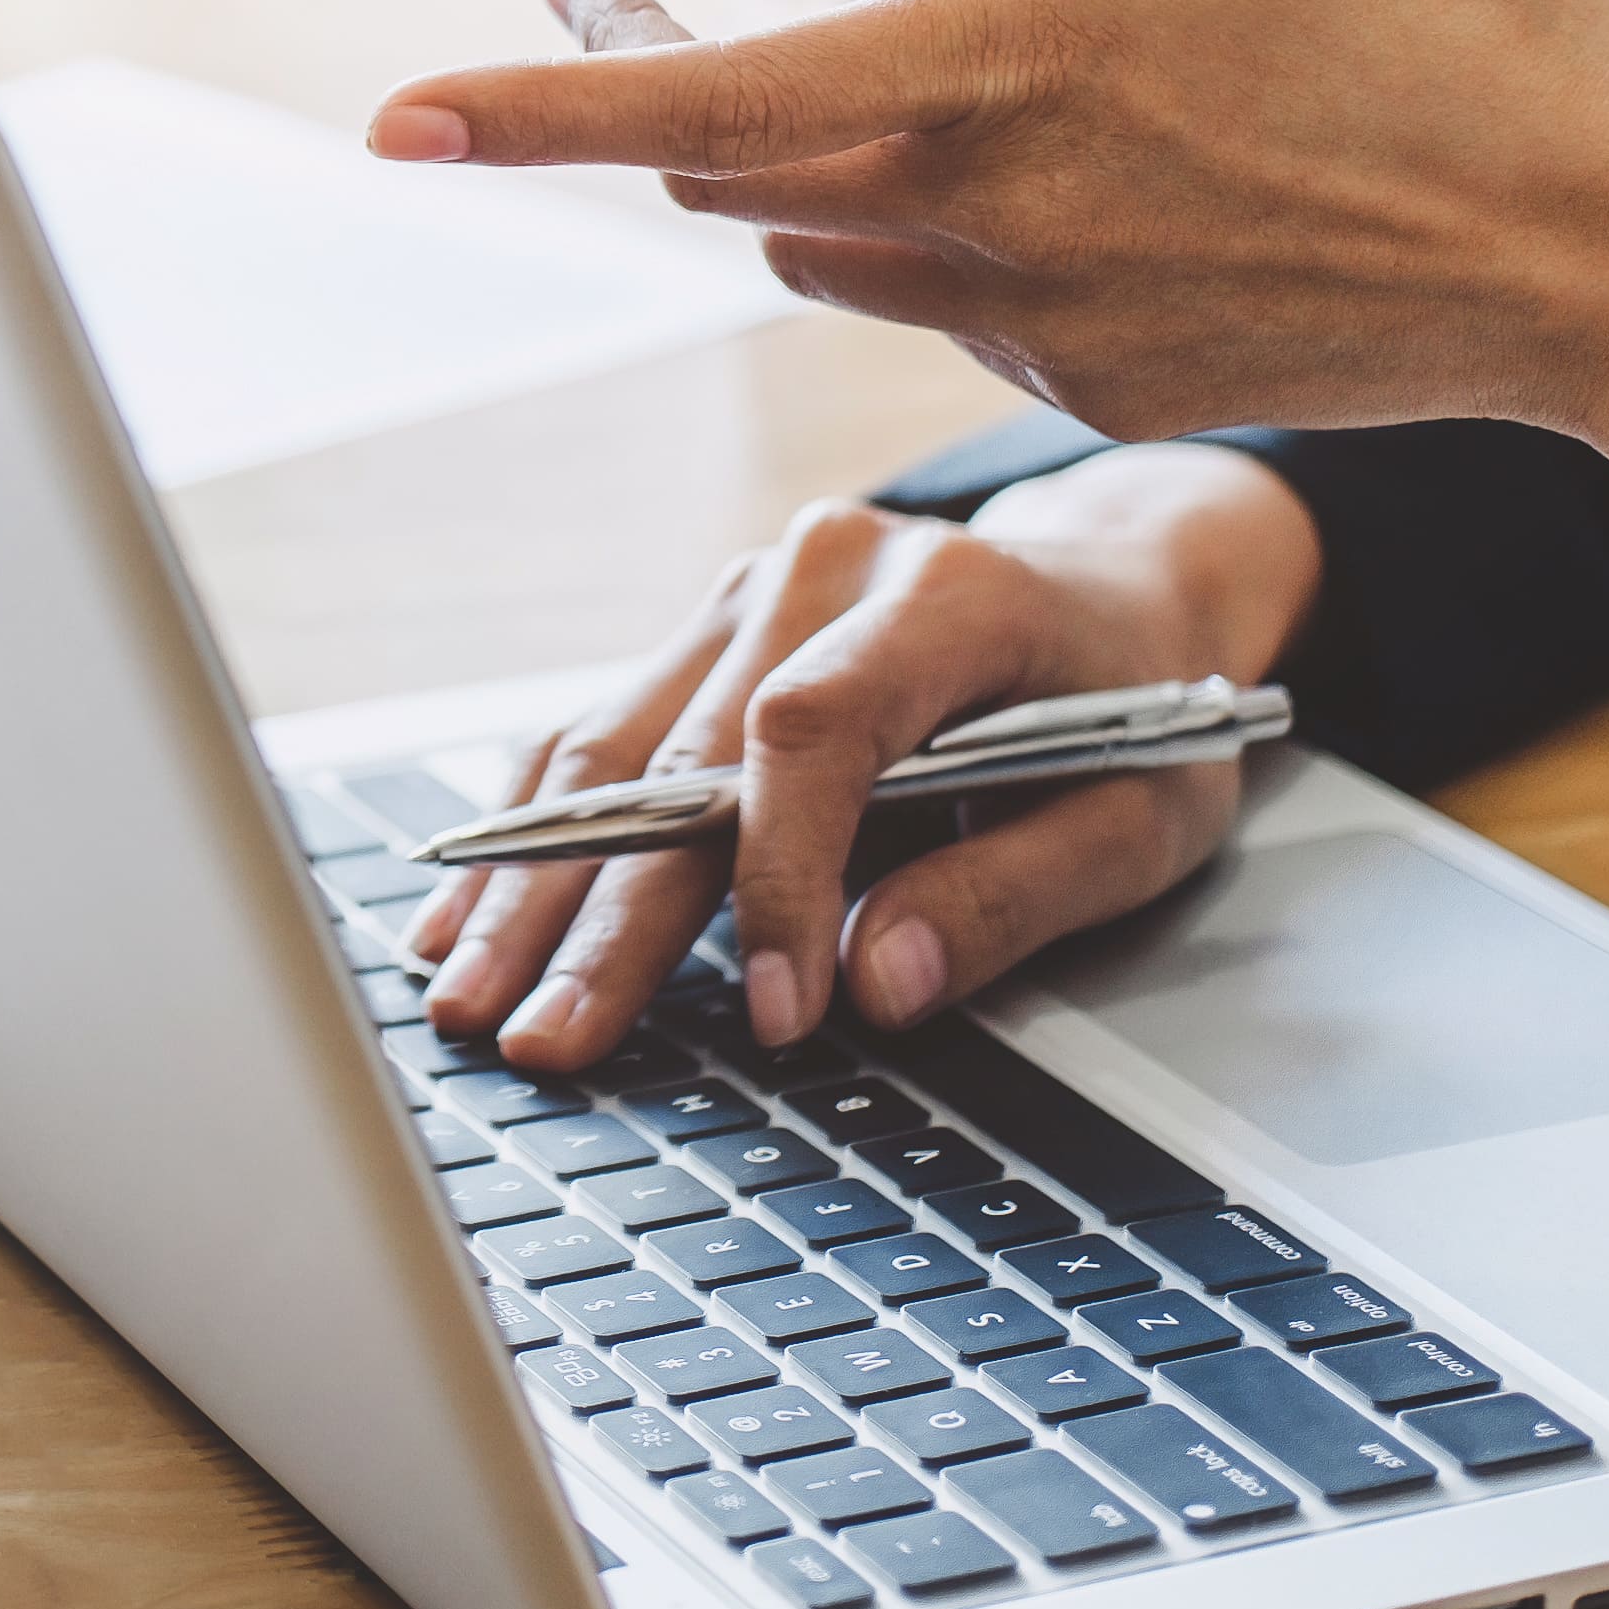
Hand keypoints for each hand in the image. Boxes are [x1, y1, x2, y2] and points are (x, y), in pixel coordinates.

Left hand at [367, 0, 1608, 678]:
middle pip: (724, 169)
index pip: (695, 103)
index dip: (529, 111)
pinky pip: (938, 292)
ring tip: (802, 51)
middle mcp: (987, 210)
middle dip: (634, 89)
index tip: (393, 119)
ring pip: (816, 235)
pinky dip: (926, 216)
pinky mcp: (1091, 382)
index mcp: (1002, 58)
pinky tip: (1049, 155)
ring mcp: (1034, 317)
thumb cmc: (1443, 1)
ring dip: (775, 154)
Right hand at [412, 448, 1319, 1067]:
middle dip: (604, 916)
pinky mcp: (704, 631)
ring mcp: (747, 591)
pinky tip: (464, 914)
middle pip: (683, 754)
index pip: (817, 729)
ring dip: (533, 884)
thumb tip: (880, 988)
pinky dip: (530, 832)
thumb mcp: (1144, 814)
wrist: (1113, 587)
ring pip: (612, 747)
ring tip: (466, 997)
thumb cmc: (1140, 707)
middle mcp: (823, 569)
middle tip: (542, 1038)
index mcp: (948, 594)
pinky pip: (597, 734)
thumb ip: (1017, 896)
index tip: (773, 1013)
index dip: (778, 875)